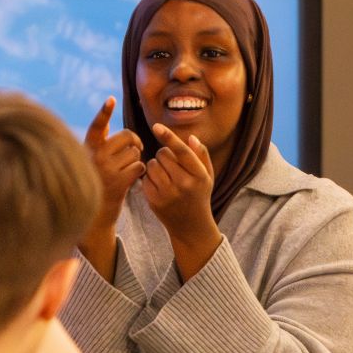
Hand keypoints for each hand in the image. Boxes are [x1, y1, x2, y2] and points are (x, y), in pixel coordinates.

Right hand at [82, 97, 145, 229]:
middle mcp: (95, 156)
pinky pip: (139, 166)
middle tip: (135, 150)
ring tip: (127, 168)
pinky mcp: (119, 182)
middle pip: (127, 136)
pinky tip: (132, 177)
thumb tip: (106, 119)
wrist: (96, 214)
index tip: (111, 99)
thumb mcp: (92, 160)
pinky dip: (140, 170)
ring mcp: (107, 169)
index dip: (104, 112)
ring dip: (137, 158)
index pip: (97, 126)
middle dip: (135, 142)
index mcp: (88, 148)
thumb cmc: (97, 181)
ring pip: (135, 151)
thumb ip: (100, 140)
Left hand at [142, 125, 219, 271]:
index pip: (182, 152)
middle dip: (164, 154)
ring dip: (156, 165)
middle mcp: (184, 185)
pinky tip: (159, 185)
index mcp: (199, 176)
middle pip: (163, 155)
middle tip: (172, 165)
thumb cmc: (199, 194)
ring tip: (165, 174)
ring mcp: (168, 194)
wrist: (191, 226)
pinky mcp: (154, 201)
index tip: (156, 126)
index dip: (169, 137)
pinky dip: (150, 178)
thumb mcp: (207, 175)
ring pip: (152, 165)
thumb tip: (191, 137)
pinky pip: (145, 178)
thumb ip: (201, 155)